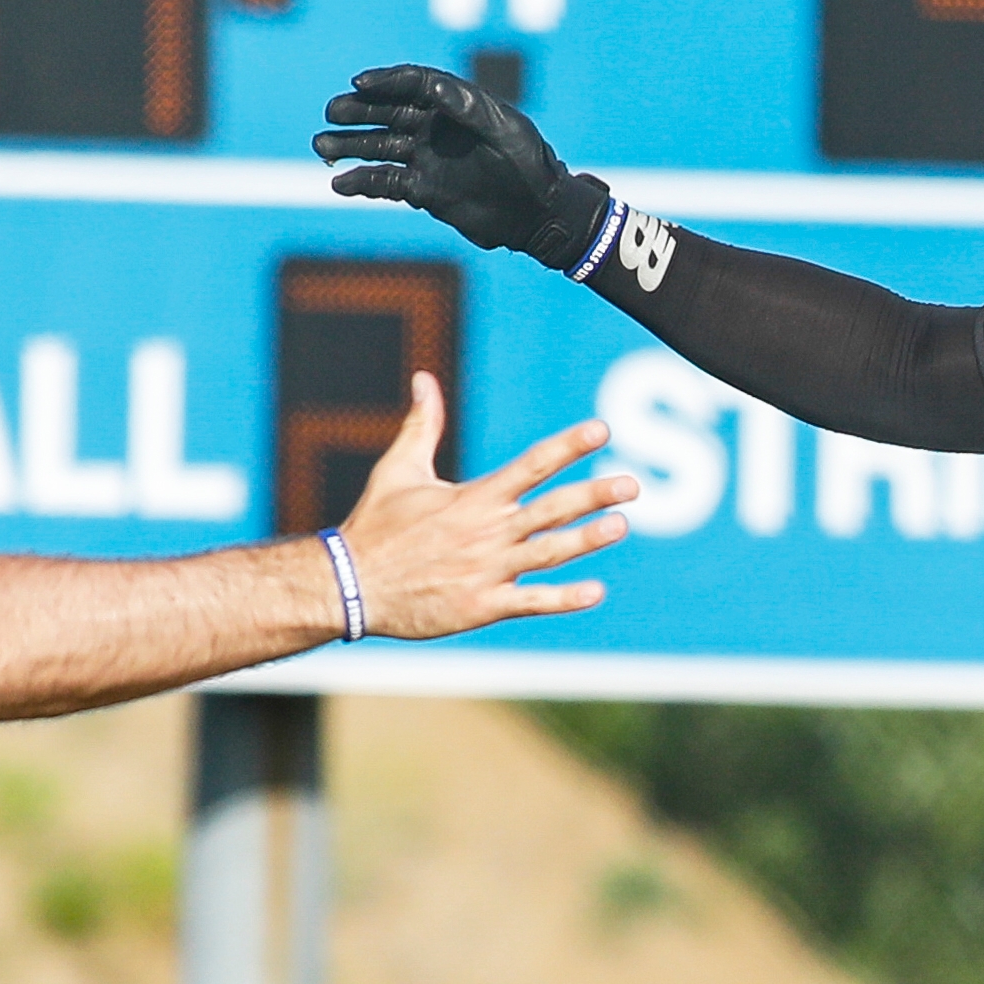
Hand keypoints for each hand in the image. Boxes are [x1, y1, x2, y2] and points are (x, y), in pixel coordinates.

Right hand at [316, 65, 611, 263]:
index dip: (385, 81)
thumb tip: (432, 89)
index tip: (358, 83)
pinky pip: (386, 183)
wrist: (539, 213)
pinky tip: (339, 184)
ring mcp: (427, 159)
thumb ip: (468, 108)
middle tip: (331, 112)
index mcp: (456, 105)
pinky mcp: (424, 191)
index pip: (413, 84)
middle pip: (388, 112)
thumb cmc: (529, 164)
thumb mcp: (504, 129)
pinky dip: (362, 183)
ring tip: (321, 147)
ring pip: (380, 146)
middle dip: (357, 111)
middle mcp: (436, 129)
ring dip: (350, 145)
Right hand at [335, 374, 631, 638]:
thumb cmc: (375, 526)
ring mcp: (488, 570)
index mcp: (474, 497)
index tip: (601, 431)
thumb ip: (422, 424)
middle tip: (632, 484)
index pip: (532, 464)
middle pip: (552, 508)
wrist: (351, 585)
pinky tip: (596, 591)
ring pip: (549, 552)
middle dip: (594, 494)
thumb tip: (424, 378)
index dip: (569, 445)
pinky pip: (531, 601)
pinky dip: (564, 598)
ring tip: (620, 525)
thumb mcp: (398, 470)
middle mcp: (487, 531)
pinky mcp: (482, 605)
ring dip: (587, 539)